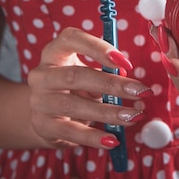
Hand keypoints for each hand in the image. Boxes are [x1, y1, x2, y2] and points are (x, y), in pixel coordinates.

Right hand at [27, 27, 152, 148]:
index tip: (125, 62)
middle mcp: (42, 75)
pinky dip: (94, 137)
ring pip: (74, 105)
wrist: (43, 116)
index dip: (98, 48)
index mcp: (54, 52)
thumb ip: (105, 73)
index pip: (71, 39)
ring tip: (133, 116)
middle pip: (76, 75)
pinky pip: (71, 132)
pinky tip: (112, 140)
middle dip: (112, 85)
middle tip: (140, 92)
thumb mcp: (86, 74)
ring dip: (108, 112)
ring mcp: (39, 101)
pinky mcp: (42, 125)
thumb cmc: (73, 88)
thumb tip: (131, 83)